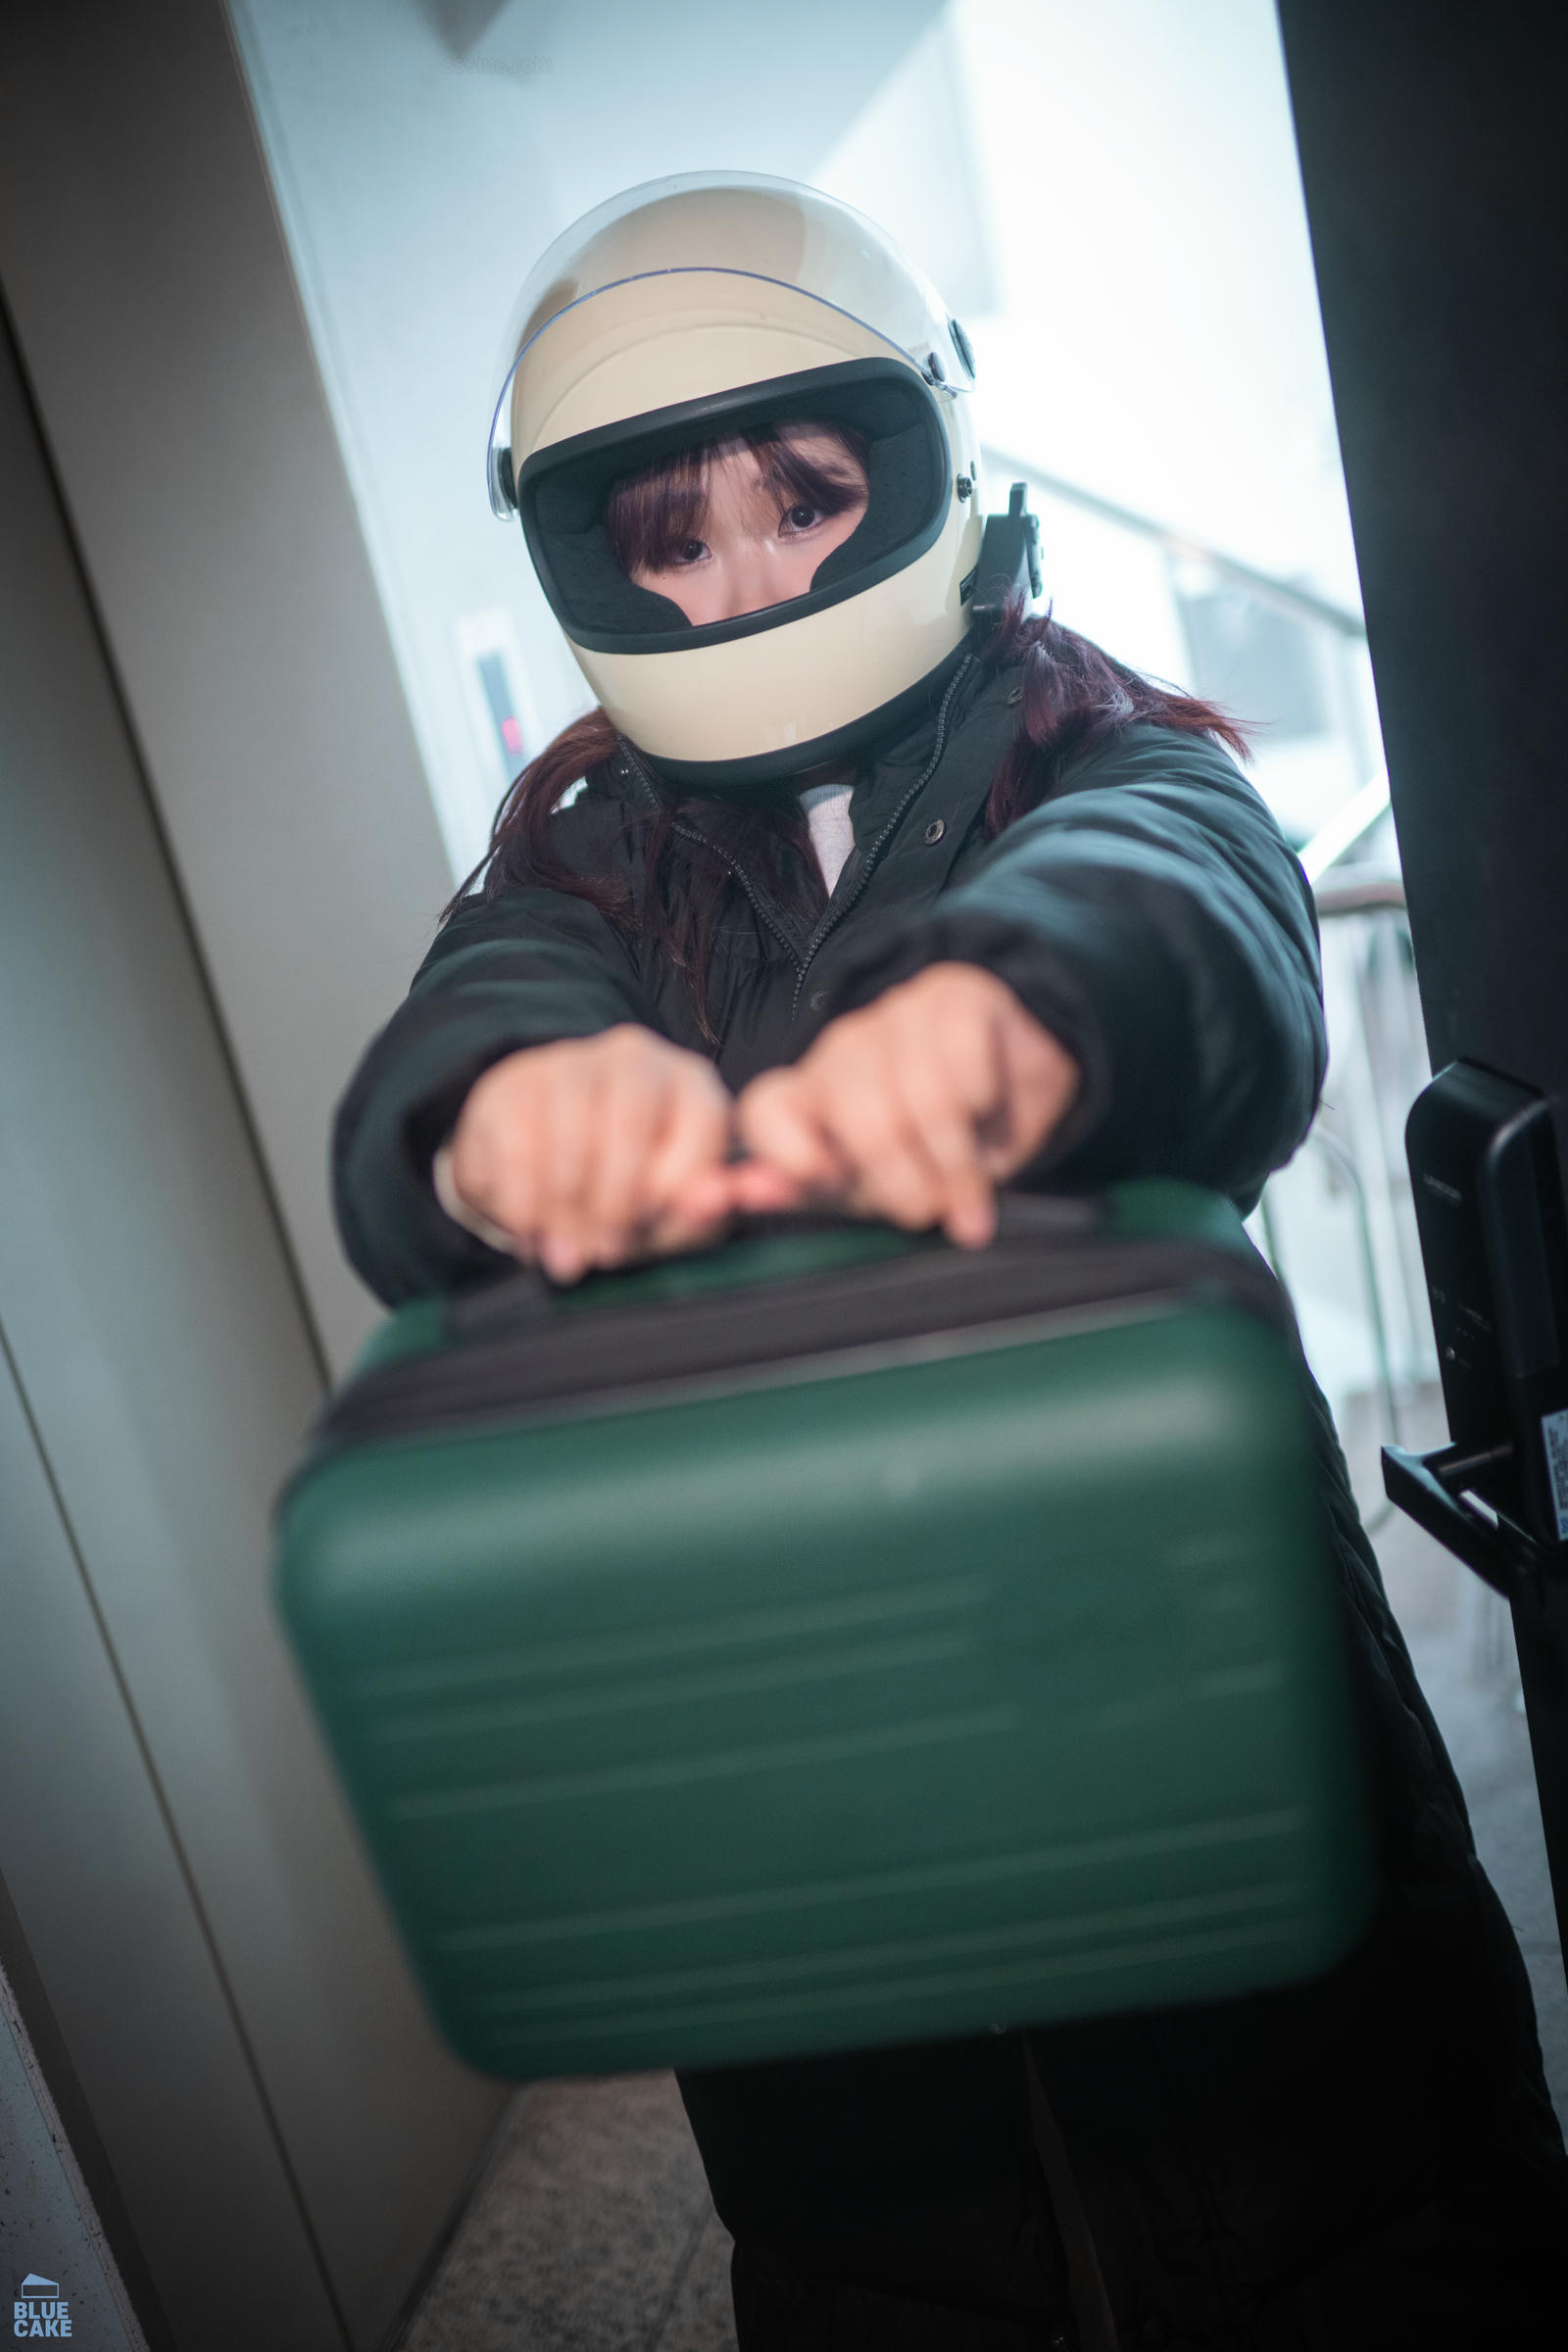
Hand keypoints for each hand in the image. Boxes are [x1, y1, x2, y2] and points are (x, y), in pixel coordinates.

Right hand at [446, 1026, 735, 1280]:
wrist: (542, 1163)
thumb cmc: (624, 1189)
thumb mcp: (670, 1209)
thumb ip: (696, 1211)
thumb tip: (712, 1202)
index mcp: (690, 1084)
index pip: (703, 1119)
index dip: (678, 1182)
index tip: (652, 1224)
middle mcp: (636, 1058)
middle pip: (631, 1119)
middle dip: (616, 1198)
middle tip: (605, 1251)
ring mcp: (571, 1061)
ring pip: (571, 1131)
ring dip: (567, 1207)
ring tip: (566, 1253)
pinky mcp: (515, 1083)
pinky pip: (519, 1144)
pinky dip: (523, 1200)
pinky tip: (529, 1229)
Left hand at [731, 964, 1079, 1246]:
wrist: (1018, 1084)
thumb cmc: (933, 1146)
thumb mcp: (876, 1183)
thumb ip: (814, 1190)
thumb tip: (748, 1194)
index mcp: (810, 1094)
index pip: (767, 1110)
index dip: (788, 1152)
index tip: (827, 1181)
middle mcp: (844, 1048)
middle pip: (862, 1118)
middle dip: (905, 1182)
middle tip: (928, 1210)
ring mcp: (897, 1014)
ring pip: (922, 1098)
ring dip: (955, 1159)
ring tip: (971, 1186)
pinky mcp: (953, 995)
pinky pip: (965, 1064)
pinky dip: (984, 1104)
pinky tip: (988, 1112)